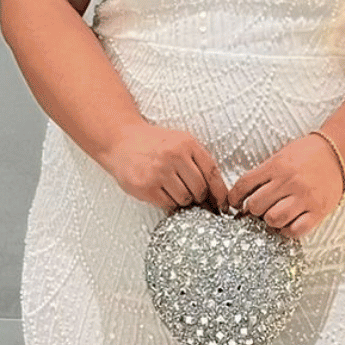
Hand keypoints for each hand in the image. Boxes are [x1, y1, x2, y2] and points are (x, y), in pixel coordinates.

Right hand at [100, 120, 229, 213]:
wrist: (121, 140)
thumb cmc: (154, 144)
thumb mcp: (180, 142)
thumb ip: (199, 162)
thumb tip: (217, 194)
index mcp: (187, 143)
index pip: (213, 172)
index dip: (220, 192)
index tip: (223, 204)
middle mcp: (174, 156)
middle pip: (200, 189)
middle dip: (199, 197)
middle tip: (193, 195)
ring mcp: (158, 172)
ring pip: (185, 199)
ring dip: (183, 200)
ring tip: (172, 189)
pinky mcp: (145, 186)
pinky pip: (167, 204)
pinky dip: (168, 202)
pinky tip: (161, 192)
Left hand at [226, 133, 344, 237]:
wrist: (340, 153)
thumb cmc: (308, 154)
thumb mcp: (282, 155)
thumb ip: (264, 172)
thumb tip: (245, 195)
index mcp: (277, 166)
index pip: (244, 184)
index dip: (234, 196)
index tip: (235, 202)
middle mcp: (289, 182)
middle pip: (256, 205)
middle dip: (253, 209)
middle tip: (259, 207)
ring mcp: (304, 197)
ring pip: (273, 219)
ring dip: (269, 220)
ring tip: (274, 214)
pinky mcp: (318, 210)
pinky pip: (296, 230)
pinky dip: (288, 230)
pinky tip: (289, 222)